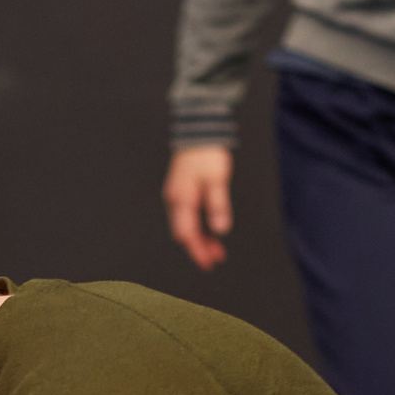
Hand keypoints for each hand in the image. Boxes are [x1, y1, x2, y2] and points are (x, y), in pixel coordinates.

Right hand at [164, 146, 234, 269]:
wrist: (199, 131)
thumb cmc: (208, 153)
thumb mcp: (217, 179)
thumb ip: (218, 205)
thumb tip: (220, 230)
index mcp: (182, 199)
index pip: (187, 234)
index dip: (198, 251)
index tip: (210, 262)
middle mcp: (175, 200)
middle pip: (183, 234)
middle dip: (199, 248)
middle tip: (218, 258)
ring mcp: (176, 196)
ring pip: (184, 227)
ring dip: (199, 240)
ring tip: (217, 248)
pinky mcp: (181, 192)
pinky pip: (186, 218)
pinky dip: (197, 228)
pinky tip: (208, 231)